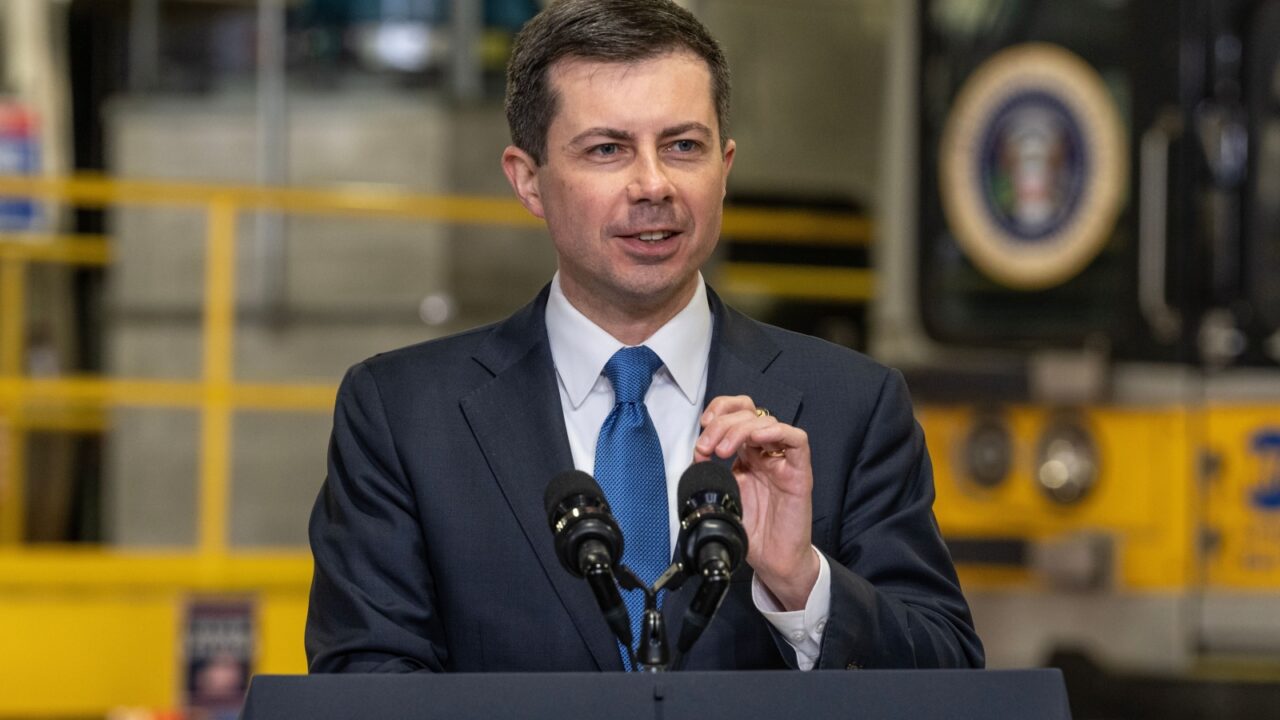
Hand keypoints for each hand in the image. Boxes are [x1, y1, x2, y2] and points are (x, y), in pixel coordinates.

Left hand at [694, 395, 819, 609]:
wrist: (773, 561)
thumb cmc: (752, 532)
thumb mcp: (722, 496)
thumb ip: (710, 473)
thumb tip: (697, 454)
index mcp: (746, 454)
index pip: (738, 413)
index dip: (720, 410)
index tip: (702, 427)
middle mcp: (765, 453)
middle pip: (748, 413)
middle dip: (722, 424)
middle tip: (707, 447)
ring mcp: (782, 461)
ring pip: (766, 421)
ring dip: (739, 429)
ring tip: (722, 452)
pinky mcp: (799, 473)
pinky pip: (797, 440)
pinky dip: (776, 432)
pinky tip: (757, 439)